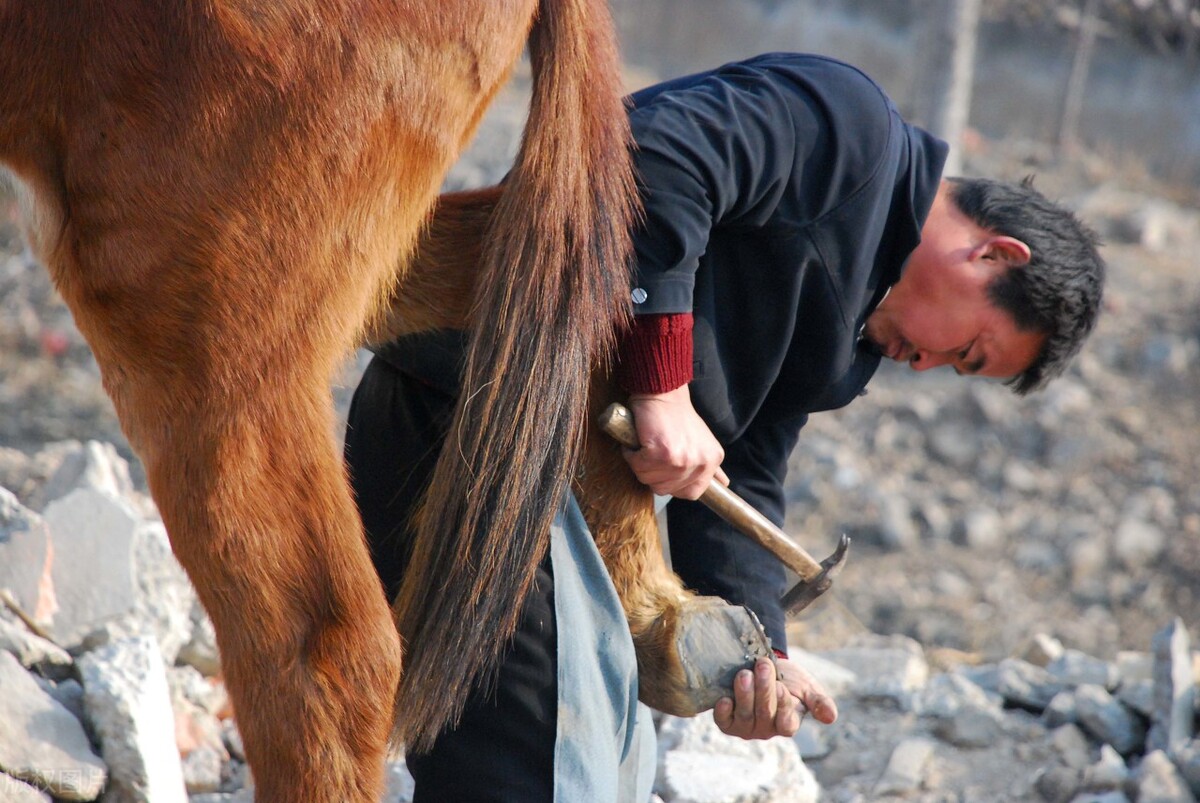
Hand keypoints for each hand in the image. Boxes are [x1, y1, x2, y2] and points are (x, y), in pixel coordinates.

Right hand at [623, 385, 726, 498]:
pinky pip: (638, 466)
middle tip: (652, 452)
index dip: (673, 485)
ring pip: (649, 479)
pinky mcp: (661, 453)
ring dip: (640, 463)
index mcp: (712, 461)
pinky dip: (632, 454)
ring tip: (647, 444)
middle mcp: (700, 463)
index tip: (665, 470)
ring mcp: (681, 460)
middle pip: (665, 489)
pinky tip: (639, 441)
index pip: (692, 493)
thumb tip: (724, 484)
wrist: (664, 392)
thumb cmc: (677, 416)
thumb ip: (711, 466)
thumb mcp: (702, 442)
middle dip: (652, 473)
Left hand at [713, 656, 837, 740]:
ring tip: (744, 674)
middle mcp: (766, 729)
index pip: (787, 723)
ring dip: (744, 694)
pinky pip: (723, 721)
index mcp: (788, 724)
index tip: (782, 686)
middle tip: (762, 665)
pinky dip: (723, 711)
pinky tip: (724, 698)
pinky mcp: (727, 721)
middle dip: (763, 688)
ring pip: (744, 715)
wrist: (764, 668)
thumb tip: (831, 717)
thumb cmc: (789, 680)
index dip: (783, 706)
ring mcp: (746, 727)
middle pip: (764, 714)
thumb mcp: (807, 688)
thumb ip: (819, 702)